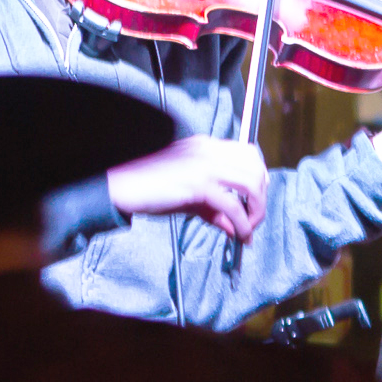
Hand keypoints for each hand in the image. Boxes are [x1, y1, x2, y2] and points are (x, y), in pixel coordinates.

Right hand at [106, 137, 268, 240]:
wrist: (120, 185)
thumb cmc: (149, 187)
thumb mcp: (188, 196)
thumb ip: (214, 208)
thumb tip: (236, 227)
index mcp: (205, 145)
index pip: (248, 153)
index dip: (260, 178)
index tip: (256, 200)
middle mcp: (208, 151)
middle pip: (256, 168)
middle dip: (261, 198)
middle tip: (253, 220)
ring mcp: (204, 166)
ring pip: (251, 185)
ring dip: (256, 211)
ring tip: (247, 229)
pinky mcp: (198, 185)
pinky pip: (233, 206)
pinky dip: (242, 225)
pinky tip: (239, 235)